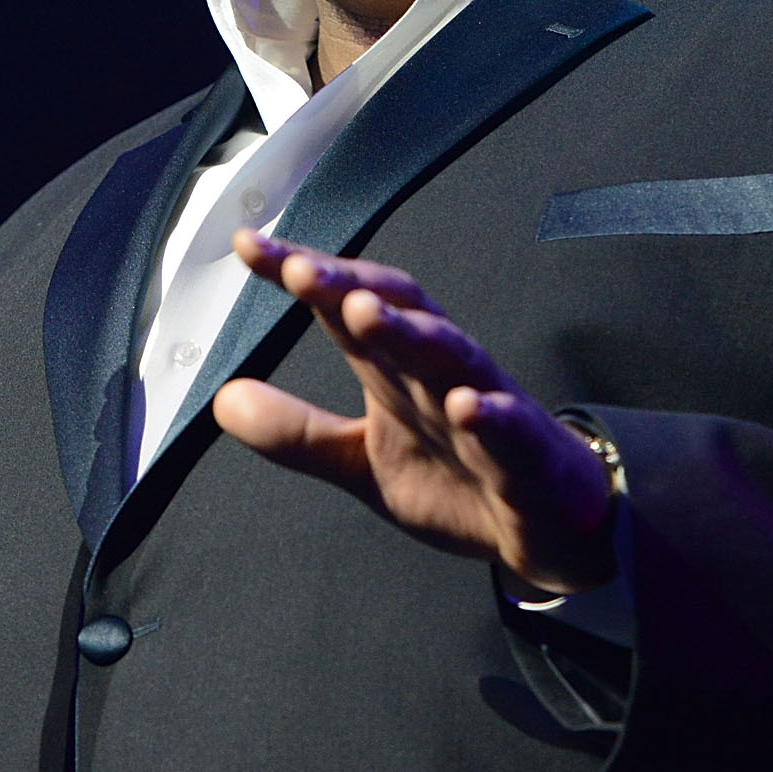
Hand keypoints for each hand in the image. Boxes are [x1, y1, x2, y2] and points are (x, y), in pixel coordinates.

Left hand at [210, 230, 617, 594]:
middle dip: (348, 287)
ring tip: (365, 313)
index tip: (249, 246)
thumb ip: (296, 432)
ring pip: (451, 355)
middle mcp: (440, 372)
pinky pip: (510, 429)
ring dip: (410, 332)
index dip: (302, 275)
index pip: (347, 306)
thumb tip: (222, 399)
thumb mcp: (360, 462)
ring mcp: (488, 406)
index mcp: (397, 369)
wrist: (550, 525)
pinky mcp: (526, 455)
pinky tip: (467, 404)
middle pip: (397, 312)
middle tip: (298, 270)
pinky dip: (490, 414)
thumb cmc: (461, 476)